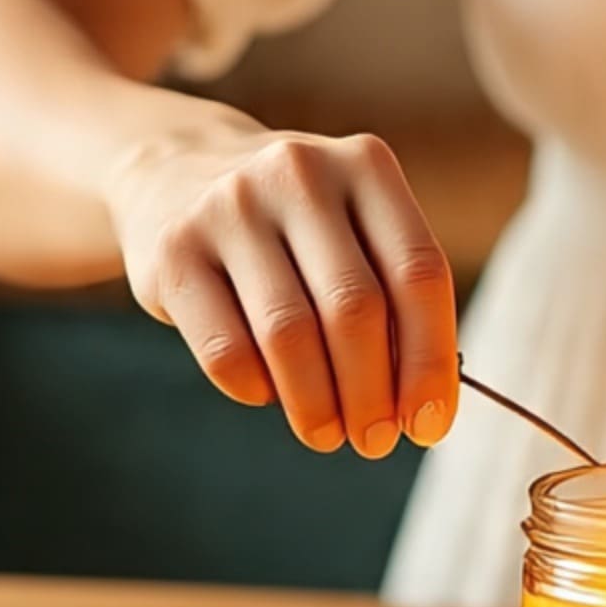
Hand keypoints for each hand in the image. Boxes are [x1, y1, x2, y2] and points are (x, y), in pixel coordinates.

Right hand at [105, 125, 457, 456]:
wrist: (176, 171)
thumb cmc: (294, 223)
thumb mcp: (352, 226)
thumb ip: (391, 296)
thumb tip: (418, 403)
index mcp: (366, 165)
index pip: (418, 273)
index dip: (430, 360)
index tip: (429, 423)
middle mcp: (300, 174)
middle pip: (355, 308)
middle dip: (373, 393)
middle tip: (375, 441)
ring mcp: (231, 206)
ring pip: (289, 334)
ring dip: (317, 404)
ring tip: (327, 434)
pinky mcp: (175, 249)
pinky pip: (226, 348)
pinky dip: (256, 388)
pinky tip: (266, 393)